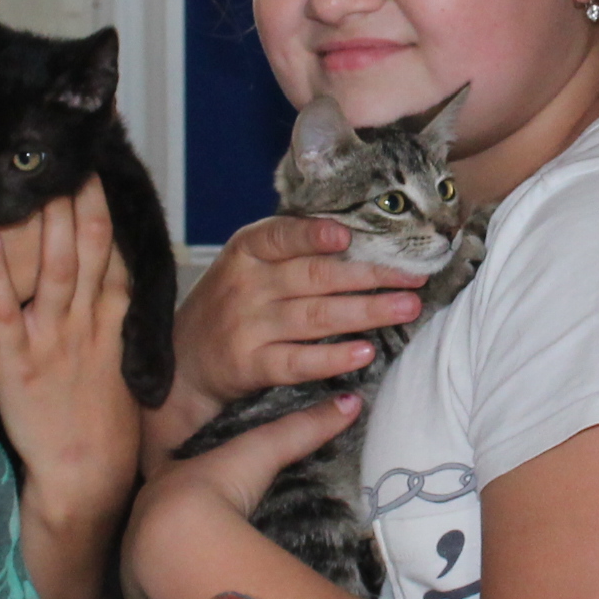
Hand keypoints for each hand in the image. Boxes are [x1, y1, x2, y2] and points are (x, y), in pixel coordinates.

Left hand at [0, 179, 137, 514]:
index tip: (97, 166)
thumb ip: (111, 307)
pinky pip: (4, 311)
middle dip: (82, 199)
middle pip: (90, 248)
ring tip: (40, 182)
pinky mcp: (15, 361)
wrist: (86, 471)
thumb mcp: (120, 353)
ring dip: (49, 224)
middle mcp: (87, 320)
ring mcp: (52, 338)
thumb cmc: (100, 412)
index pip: (115, 248)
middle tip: (73, 154)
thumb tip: (108, 263)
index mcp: (113, 316)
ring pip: (56, 271)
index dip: (106, 205)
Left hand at [119, 389, 361, 598]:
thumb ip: (303, 428)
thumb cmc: (214, 488)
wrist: (179, 539)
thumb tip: (353, 399)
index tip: (217, 512)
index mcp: (164, 491)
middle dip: (183, 548)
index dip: (195, 502)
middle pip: (163, 539)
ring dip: (178, 591)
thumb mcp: (262, 451)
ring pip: (159, 583)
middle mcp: (144, 533)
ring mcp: (142, 576)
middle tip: (216, 560)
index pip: (176, 492)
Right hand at [155, 217, 421, 463]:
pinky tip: (365, 352)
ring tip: (407, 307)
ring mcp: (248, 327)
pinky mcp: (252, 365)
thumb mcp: (247, 265)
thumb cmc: (230, 303)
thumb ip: (291, 248)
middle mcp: (246, 286)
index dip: (314, 235)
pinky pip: (299, 361)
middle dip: (370, 274)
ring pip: (315, 316)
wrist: (182, 361)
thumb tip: (361, 234)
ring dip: (367, 311)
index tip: (348, 234)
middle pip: (315, 277)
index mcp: (247, 251)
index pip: (280, 235)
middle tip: (415, 275)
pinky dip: (333, 357)